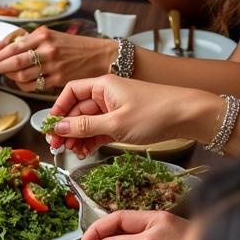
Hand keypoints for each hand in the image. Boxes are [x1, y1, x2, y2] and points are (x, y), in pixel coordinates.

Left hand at [0, 28, 110, 90]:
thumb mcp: (51, 36)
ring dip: (10, 77)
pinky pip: (32, 86)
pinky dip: (22, 85)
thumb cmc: (73, 46)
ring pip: (21, 76)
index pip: (14, 45)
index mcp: (44, 34)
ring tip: (8, 74)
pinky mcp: (57, 79)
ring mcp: (52, 65)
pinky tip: (22, 82)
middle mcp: (47, 49)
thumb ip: (27, 41)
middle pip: (14, 61)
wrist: (100, 56)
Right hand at [46, 74, 202, 157]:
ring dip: (77, 138)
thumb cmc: (154, 113)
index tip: (50, 128)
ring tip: (72, 153)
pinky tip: (85, 152)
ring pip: (86, 123)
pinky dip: (90, 141)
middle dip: (65, 129)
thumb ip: (83, 127)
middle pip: (76, 110)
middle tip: (57, 147)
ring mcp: (113, 108)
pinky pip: (98, 130)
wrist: (189, 116)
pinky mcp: (121, 121)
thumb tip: (57, 128)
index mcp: (103, 86)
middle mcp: (106, 95)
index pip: (70, 93)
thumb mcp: (115, 123)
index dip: (57, 109)